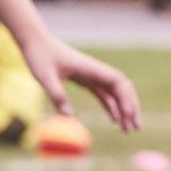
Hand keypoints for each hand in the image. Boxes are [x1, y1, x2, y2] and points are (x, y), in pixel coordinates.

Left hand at [24, 35, 142, 131]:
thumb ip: (57, 95)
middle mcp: (95, 71)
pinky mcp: (85, 78)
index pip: (118, 82)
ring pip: (115, 93)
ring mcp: (91, 74)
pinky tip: (114, 120)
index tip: (128, 117)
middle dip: (131, 107)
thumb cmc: (39, 56)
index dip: (127, 99)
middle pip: (122, 89)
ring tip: (128, 129)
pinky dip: (111, 107)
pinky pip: (103, 94)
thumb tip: (69, 118)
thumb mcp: (45, 77)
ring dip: (123, 109)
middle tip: (135, 128)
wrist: (35, 41)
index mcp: (91, 67)